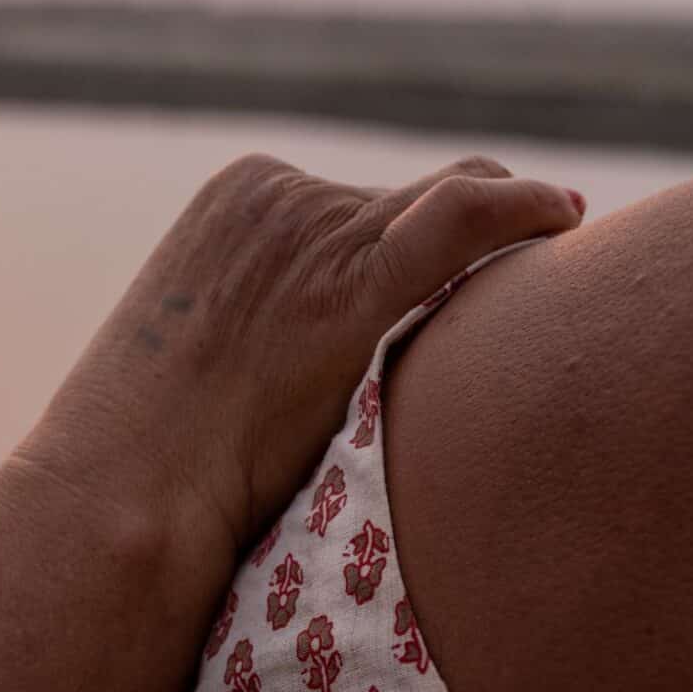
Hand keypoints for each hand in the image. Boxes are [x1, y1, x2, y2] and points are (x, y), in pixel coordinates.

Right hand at [15, 154, 583, 578]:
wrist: (123, 495)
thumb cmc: (151, 462)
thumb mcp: (197, 356)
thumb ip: (266, 322)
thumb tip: (328, 353)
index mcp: (237, 197)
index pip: (363, 198)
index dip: (421, 241)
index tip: (465, 283)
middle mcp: (281, 196)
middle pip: (416, 200)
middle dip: (469, 246)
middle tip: (525, 293)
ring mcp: (317, 235)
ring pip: (460, 205)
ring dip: (509, 246)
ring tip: (556, 288)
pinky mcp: (351, 289)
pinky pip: (466, 219)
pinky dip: (528, 211)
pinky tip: (569, 225)